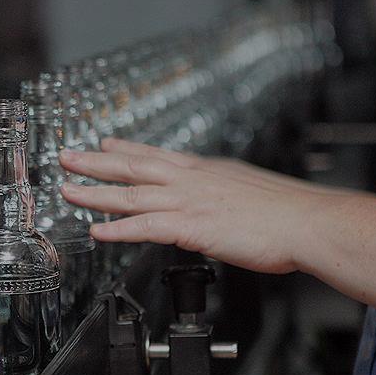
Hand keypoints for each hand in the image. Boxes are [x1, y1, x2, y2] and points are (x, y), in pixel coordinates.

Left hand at [59, 138, 328, 273]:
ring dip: (94, 194)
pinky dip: (118, 229)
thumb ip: (220, 193)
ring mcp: (189, 202)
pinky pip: (145, 228)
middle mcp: (191, 181)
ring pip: (130, 196)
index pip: (156, 156)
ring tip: (67, 192)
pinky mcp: (192, 226)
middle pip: (133, 169)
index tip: (103, 142)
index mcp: (205, 171)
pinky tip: (96, 231)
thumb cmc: (287, 213)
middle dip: (95, 163)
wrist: (309, 222)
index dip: (126, 149)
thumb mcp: (246, 190)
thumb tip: (212, 201)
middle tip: (66, 158)